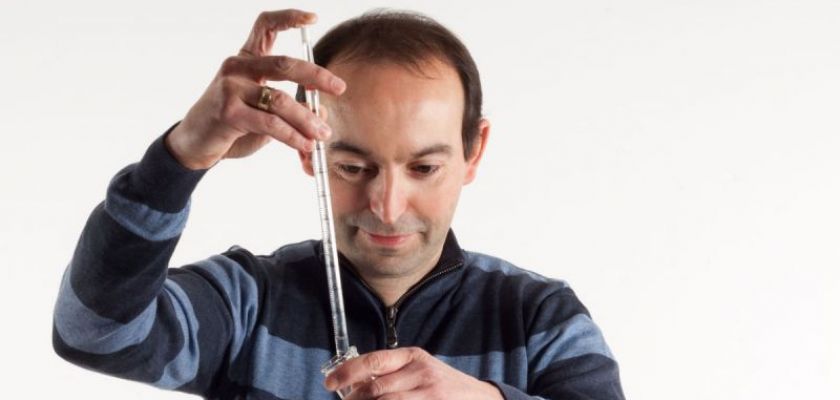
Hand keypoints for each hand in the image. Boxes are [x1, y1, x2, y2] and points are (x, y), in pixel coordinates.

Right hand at [165, 9, 345, 169]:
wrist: (195, 143)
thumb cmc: (232, 123)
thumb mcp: (264, 111)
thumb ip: (291, 108)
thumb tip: (322, 111)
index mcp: (245, 58)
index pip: (266, 25)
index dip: (289, 18)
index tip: (312, 18)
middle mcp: (236, 66)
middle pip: (285, 64)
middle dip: (316, 76)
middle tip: (339, 88)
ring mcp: (230, 87)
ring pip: (281, 100)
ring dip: (307, 119)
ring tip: (323, 133)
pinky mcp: (228, 112)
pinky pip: (270, 123)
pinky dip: (292, 136)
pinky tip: (305, 144)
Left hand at [324, 347, 503, 399]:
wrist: (480, 399)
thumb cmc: (444, 386)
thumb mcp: (420, 370)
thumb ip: (391, 373)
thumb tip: (353, 383)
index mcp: (414, 357)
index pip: (373, 361)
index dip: (347, 372)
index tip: (329, 383)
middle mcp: (421, 373)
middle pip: (375, 389)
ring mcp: (429, 394)